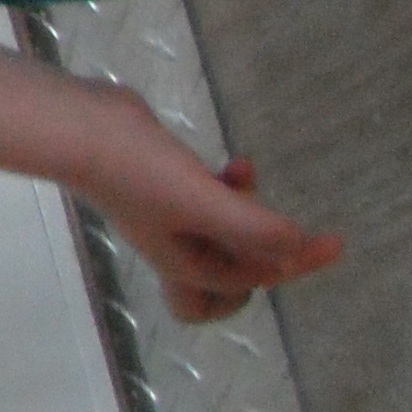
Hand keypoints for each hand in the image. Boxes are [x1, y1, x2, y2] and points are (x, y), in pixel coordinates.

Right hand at [75, 94, 345, 320]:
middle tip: (288, 229)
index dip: (294, 264)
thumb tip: (298, 246)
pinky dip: (225, 185)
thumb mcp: (204, 204)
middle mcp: (177, 245)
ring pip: (221, 234)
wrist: (80, 128)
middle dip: (261, 257)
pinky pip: (206, 197)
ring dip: (246, 212)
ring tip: (247, 176)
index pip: (248, 283)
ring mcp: (166, 212)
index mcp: (186, 264)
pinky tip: (232, 162)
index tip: (332, 241)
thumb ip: (255, 230)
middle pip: (229, 278)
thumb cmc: (140, 173)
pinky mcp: (159, 179)